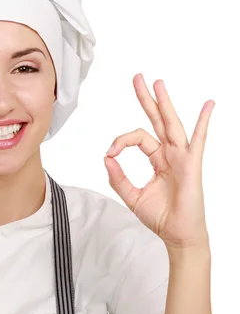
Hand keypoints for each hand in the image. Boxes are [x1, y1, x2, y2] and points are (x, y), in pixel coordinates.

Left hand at [104, 73, 214, 249]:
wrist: (177, 235)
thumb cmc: (160, 217)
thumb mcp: (131, 196)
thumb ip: (117, 178)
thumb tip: (106, 158)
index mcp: (157, 159)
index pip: (137, 138)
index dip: (121, 141)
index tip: (110, 152)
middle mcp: (170, 154)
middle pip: (156, 120)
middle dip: (147, 99)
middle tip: (138, 78)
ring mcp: (182, 157)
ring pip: (171, 124)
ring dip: (164, 103)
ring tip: (157, 83)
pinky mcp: (191, 165)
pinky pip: (198, 140)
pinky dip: (203, 121)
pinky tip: (208, 105)